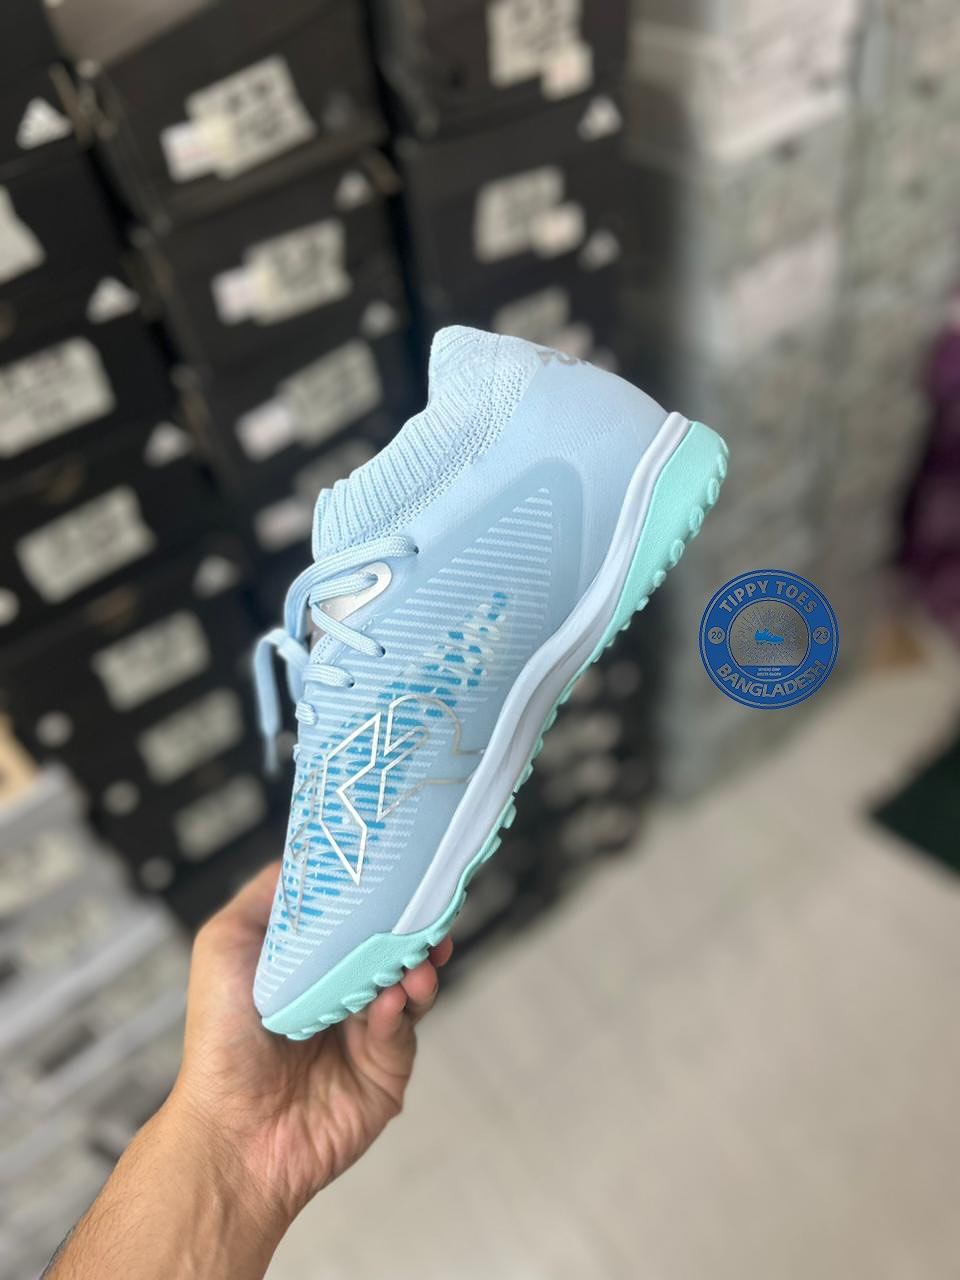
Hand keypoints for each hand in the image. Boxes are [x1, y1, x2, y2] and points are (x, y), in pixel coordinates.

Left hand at [171, 861, 451, 1232]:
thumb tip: (305, 854)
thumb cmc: (219, 1040)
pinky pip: (403, 1029)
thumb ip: (267, 896)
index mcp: (310, 964)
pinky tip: (388, 1002)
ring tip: (416, 960)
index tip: (400, 871)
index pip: (358, 918)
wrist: (232, 1130)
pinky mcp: (385, 1071)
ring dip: (417, 966)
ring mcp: (366, 1032)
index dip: (380, 896)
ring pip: (410, 985)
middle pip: (393, 947)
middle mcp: (342, 994)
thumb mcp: (226, 944)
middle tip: (427, 913)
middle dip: (414, 927)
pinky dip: (399, 1010)